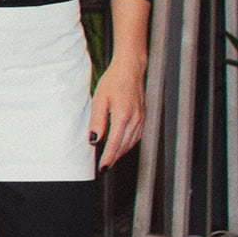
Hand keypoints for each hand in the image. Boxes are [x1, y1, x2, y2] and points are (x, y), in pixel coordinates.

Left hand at [90, 50, 144, 169]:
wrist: (130, 69)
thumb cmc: (113, 81)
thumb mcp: (99, 99)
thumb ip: (97, 121)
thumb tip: (94, 139)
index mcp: (123, 116)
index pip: (114, 143)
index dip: (108, 157)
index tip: (103, 167)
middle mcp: (135, 119)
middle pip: (124, 145)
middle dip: (115, 157)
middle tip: (106, 167)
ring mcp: (141, 118)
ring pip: (132, 142)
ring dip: (122, 152)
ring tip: (112, 159)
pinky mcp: (143, 116)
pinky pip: (137, 135)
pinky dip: (129, 143)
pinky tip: (123, 145)